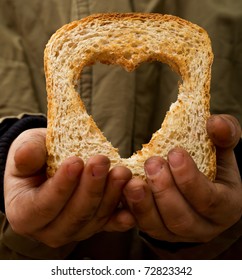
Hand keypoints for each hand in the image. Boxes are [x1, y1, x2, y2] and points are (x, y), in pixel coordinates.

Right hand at [4, 128, 134, 246]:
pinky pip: (109, 225)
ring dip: (111, 196)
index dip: (61, 186)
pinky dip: (121, 218)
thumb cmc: (38, 158)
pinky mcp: (94, 225)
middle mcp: (49, 229)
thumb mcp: (27, 149)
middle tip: (101, 161)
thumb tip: (25, 155)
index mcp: (25, 213)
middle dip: (91, 188)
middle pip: (74, 216)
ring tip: (121, 172)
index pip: (43, 205)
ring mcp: (75, 230)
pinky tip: (132, 210)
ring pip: (95, 219)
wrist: (51, 166)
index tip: (75, 162)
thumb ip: (27, 154)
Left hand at [123, 114, 241, 241]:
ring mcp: (177, 233)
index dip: (190, 179)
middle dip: (164, 191)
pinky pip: (141, 226)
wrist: (198, 183)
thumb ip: (226, 134)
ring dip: (143, 205)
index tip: (175, 153)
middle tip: (152, 163)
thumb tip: (214, 122)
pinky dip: (130, 210)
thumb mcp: (224, 149)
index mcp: (225, 206)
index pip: (209, 200)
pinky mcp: (157, 230)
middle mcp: (202, 226)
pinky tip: (122, 191)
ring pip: (158, 228)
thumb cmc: (213, 165)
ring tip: (132, 182)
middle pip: (182, 219)